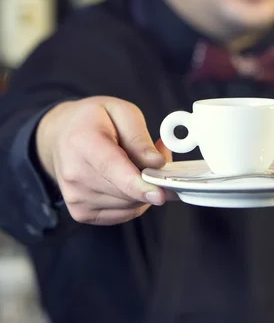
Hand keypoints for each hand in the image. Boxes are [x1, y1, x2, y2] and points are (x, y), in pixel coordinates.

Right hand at [35, 97, 172, 224]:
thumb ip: (139, 138)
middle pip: (124, 192)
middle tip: (158, 161)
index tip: (159, 193)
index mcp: (83, 142)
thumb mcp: (121, 111)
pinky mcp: (81, 213)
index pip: (112, 168)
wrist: (60, 135)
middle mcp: (74, 174)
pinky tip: (128, 180)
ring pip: (127, 205)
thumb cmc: (92, 120)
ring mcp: (75, 197)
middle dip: (151, 181)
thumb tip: (157, 163)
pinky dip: (133, 201)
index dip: (137, 184)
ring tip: (138, 165)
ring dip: (143, 190)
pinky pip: (122, 214)